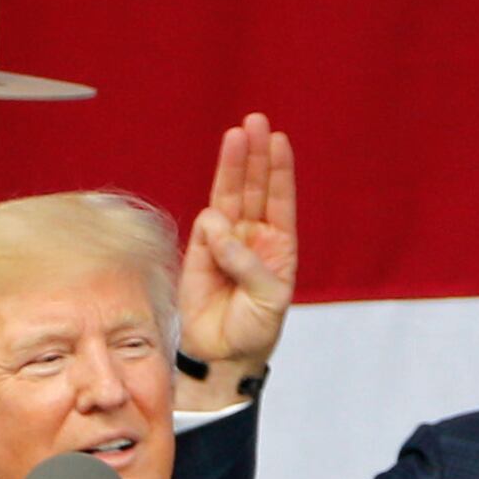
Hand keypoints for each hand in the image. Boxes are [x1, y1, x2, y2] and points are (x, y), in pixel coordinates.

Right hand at [175, 112, 297, 402]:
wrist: (223, 356)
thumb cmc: (254, 330)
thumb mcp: (268, 298)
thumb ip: (247, 262)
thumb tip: (219, 227)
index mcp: (278, 246)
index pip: (279, 198)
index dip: (278, 169)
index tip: (278, 140)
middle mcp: (252, 237)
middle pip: (253, 187)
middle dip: (254, 155)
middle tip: (255, 121)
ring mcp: (225, 242)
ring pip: (228, 196)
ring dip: (232, 166)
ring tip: (236, 134)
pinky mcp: (199, 252)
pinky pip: (205, 227)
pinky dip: (212, 226)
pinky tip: (218, 235)